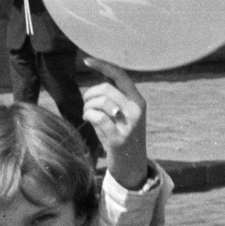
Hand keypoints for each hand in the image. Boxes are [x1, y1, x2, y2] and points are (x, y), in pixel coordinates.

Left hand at [80, 57, 146, 188]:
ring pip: (100, 102)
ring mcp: (129, 125)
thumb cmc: (123, 134)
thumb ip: (115, 95)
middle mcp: (136, 110)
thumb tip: (100, 71)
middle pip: (106, 88)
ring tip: (88, 113)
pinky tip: (88, 119)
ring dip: (88, 106)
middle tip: (86, 103)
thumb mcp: (125, 112)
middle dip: (90, 93)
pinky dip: (88, 116)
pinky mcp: (118, 138)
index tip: (87, 60)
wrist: (132, 165)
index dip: (103, 65)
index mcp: (138, 100)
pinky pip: (98, 118)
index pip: (120, 75)